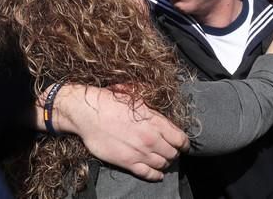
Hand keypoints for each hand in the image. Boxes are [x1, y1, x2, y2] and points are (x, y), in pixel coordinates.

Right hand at [52, 84, 188, 180]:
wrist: (88, 113)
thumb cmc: (110, 101)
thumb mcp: (136, 96)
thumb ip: (152, 107)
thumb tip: (160, 108)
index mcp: (155, 121)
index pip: (180, 138)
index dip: (184, 143)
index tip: (184, 145)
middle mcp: (151, 138)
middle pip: (173, 153)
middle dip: (175, 153)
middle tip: (172, 151)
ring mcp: (140, 152)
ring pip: (163, 164)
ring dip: (165, 163)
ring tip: (164, 160)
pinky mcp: (127, 162)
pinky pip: (148, 174)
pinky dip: (156, 175)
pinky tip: (158, 174)